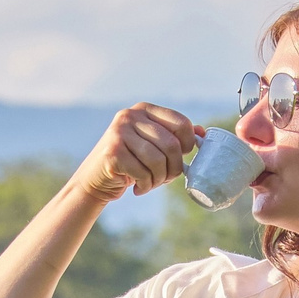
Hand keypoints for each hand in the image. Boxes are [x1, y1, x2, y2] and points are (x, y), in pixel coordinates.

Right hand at [71, 104, 199, 202]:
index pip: (181, 123)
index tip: (180, 158)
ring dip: (159, 180)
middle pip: (171, 145)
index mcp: (145, 109)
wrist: (96, 180)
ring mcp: (119, 132)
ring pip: (158, 161)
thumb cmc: (131, 163)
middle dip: (173, 169)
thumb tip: (203, 133)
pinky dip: (145, 186)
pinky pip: (143, 173)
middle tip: (165, 179)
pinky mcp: (112, 152)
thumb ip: (175, 137)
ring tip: (150, 184)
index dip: (188, 145)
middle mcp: (130, 116)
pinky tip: (137, 187)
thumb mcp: (153, 145)